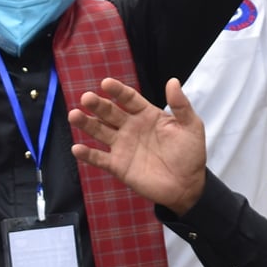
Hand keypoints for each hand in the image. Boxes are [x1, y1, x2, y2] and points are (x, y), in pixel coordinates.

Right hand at [69, 77, 207, 215]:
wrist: (187, 185)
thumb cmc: (190, 153)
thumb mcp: (191, 126)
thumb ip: (181, 105)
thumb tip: (173, 81)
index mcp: (147, 115)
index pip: (129, 99)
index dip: (118, 91)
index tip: (106, 83)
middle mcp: (131, 127)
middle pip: (110, 112)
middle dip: (98, 104)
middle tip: (86, 98)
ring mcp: (122, 146)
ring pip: (100, 131)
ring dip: (86, 124)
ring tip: (75, 115)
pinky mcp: (118, 165)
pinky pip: (99, 158)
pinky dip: (88, 154)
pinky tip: (77, 148)